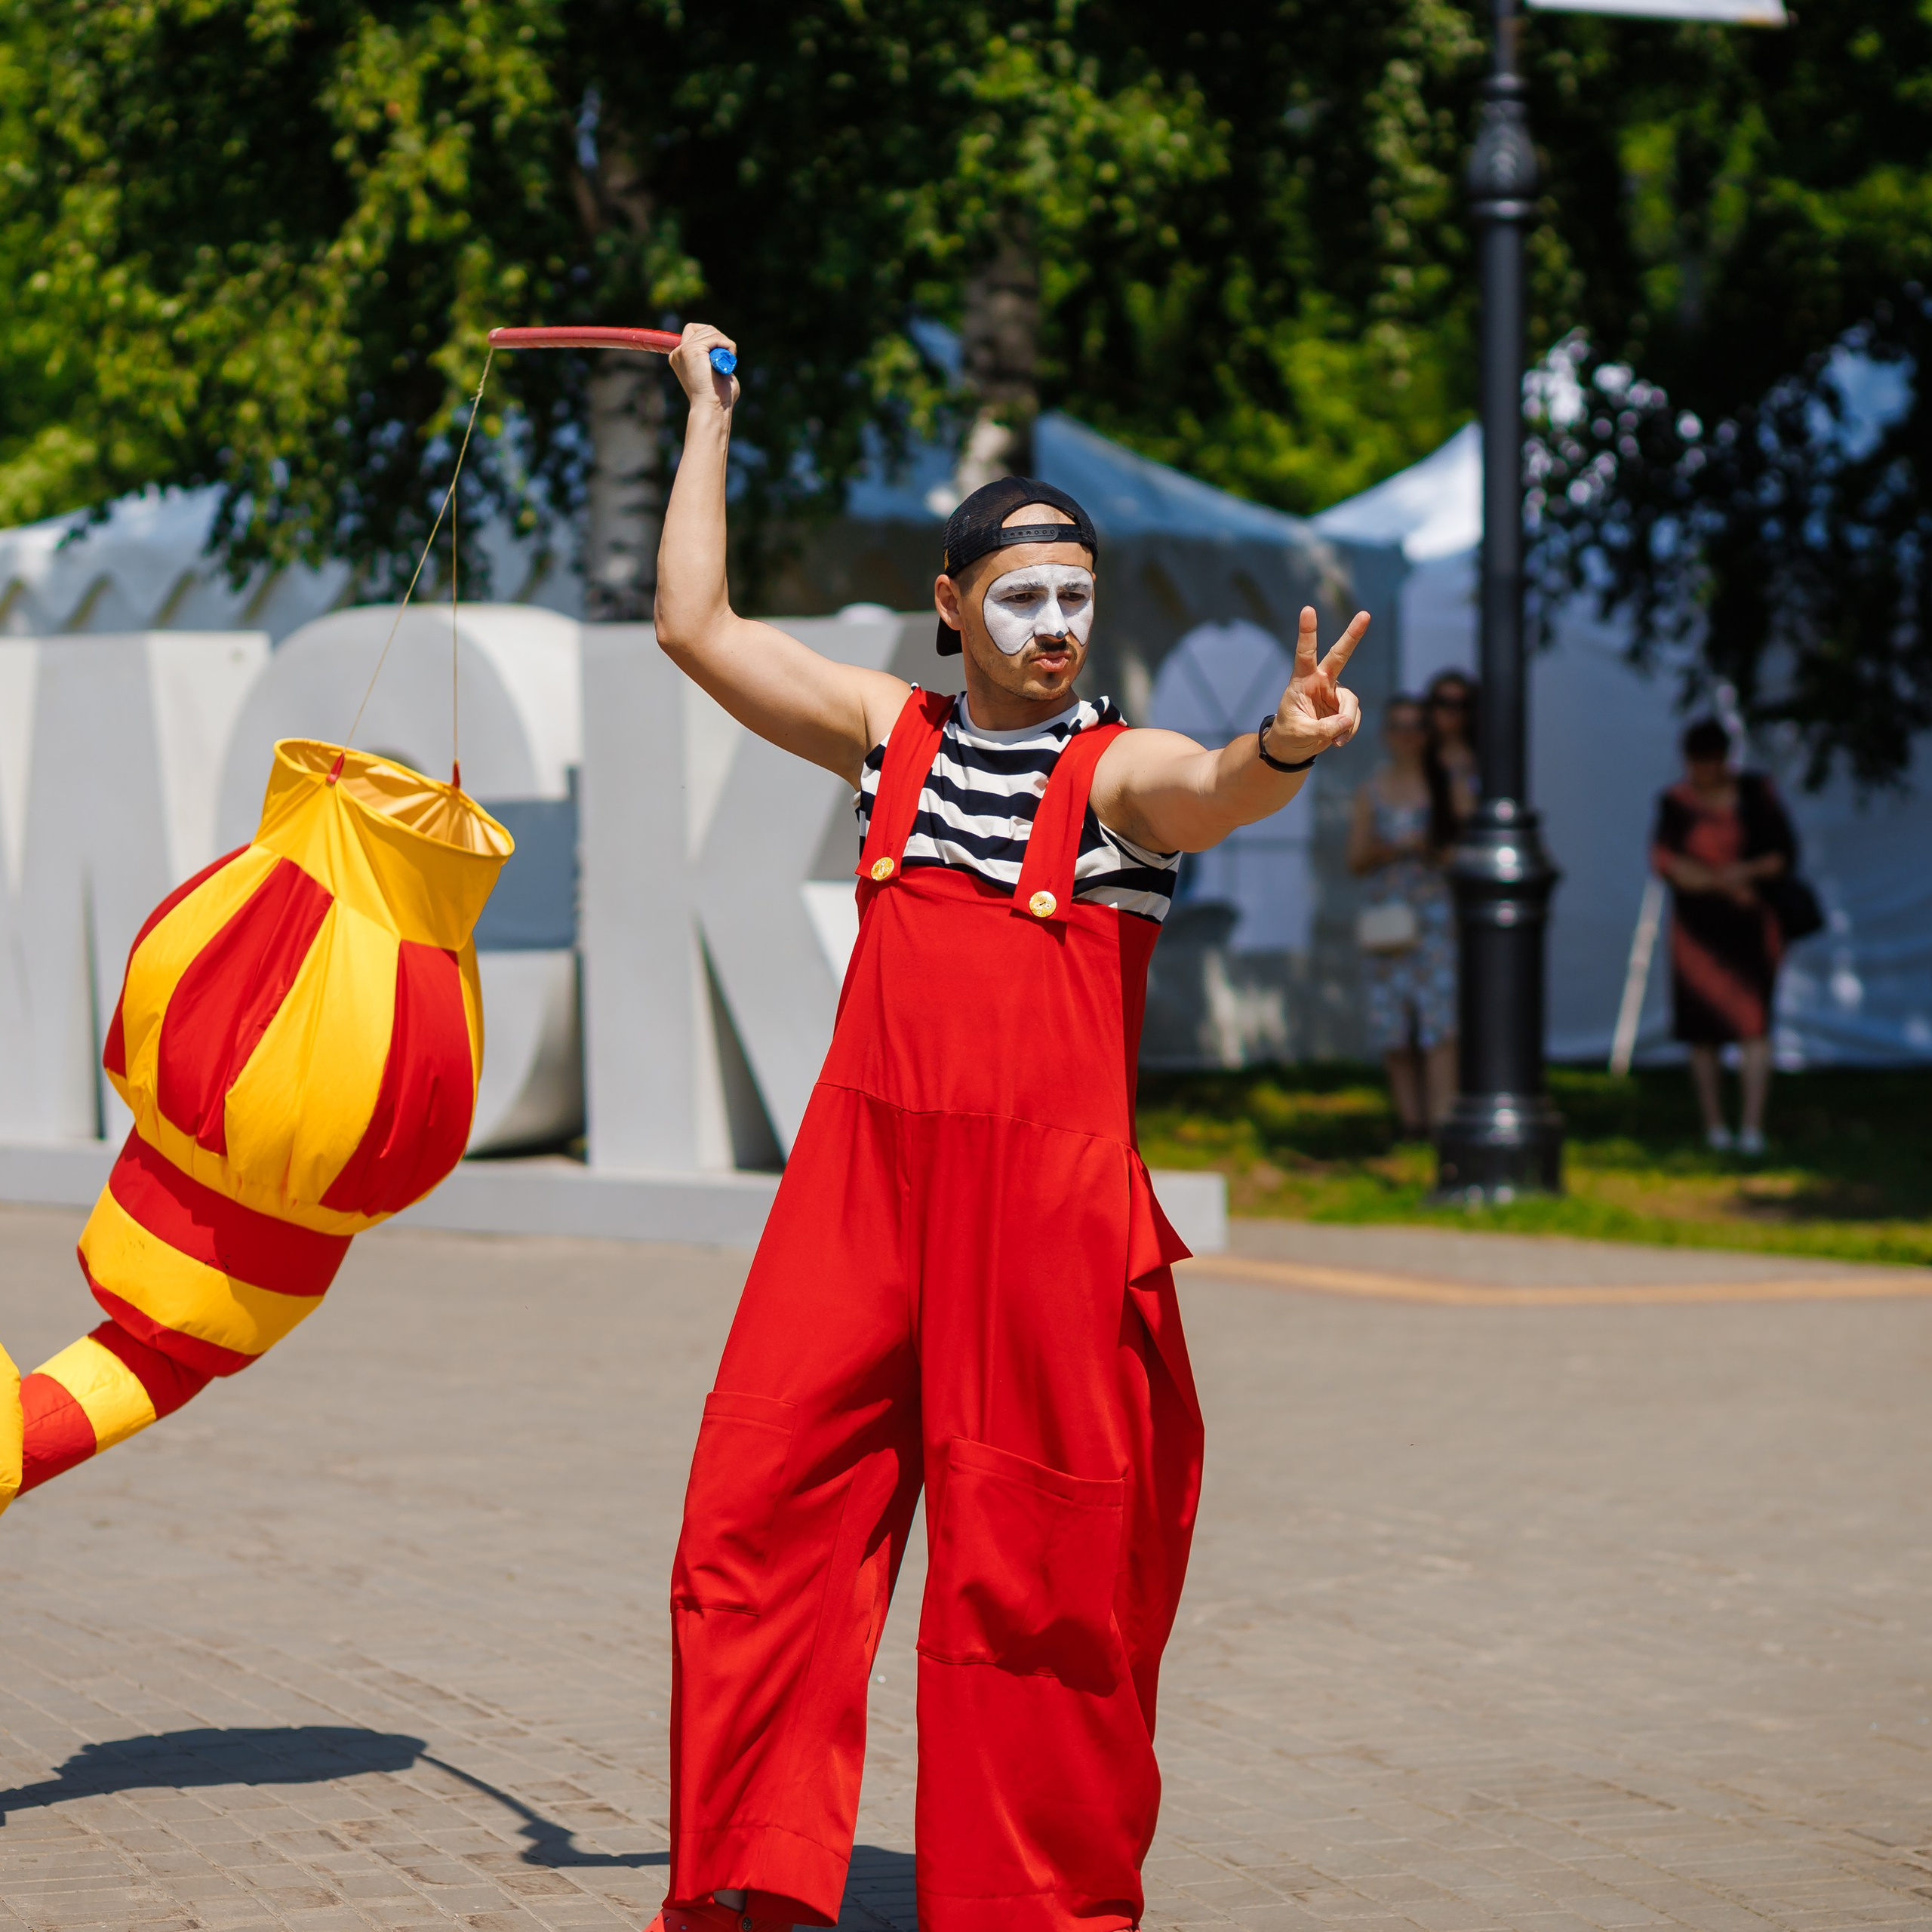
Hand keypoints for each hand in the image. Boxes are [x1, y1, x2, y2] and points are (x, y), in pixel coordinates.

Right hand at [669, 322, 738, 411]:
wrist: (713, 407)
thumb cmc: (719, 396)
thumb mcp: (715, 371)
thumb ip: (715, 357)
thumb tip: (726, 349)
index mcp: (681, 358)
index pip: (694, 330)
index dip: (711, 337)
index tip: (722, 353)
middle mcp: (678, 352)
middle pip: (703, 328)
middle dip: (719, 339)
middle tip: (727, 358)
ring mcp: (683, 350)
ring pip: (710, 331)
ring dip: (725, 344)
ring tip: (727, 363)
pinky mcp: (691, 350)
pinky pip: (715, 337)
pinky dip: (727, 345)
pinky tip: (728, 360)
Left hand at [1264, 606, 1367, 765]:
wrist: (1293, 747)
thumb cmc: (1289, 734)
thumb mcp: (1299, 733)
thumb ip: (1323, 729)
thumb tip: (1347, 721)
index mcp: (1302, 681)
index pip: (1304, 653)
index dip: (1307, 633)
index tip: (1307, 609)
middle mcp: (1321, 681)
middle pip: (1339, 655)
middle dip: (1352, 635)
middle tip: (1365, 614)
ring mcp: (1335, 692)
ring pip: (1350, 702)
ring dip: (1347, 723)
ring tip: (1337, 741)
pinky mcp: (1344, 706)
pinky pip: (1354, 717)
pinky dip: (1349, 731)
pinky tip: (1339, 742)